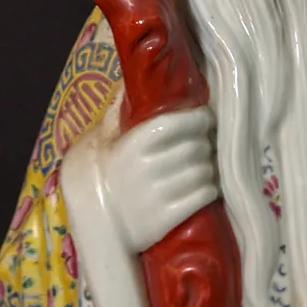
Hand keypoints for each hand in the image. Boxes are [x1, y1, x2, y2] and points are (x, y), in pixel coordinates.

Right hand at [100, 101, 218, 252]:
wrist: (97, 228)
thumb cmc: (104, 176)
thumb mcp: (103, 140)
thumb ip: (118, 110)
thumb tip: (131, 78)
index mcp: (133, 143)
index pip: (181, 121)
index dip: (200, 118)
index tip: (205, 119)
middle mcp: (147, 166)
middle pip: (198, 145)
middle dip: (205, 143)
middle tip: (204, 144)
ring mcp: (159, 193)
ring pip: (205, 169)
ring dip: (209, 166)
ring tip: (203, 166)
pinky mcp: (169, 217)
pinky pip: (205, 194)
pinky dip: (209, 188)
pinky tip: (202, 186)